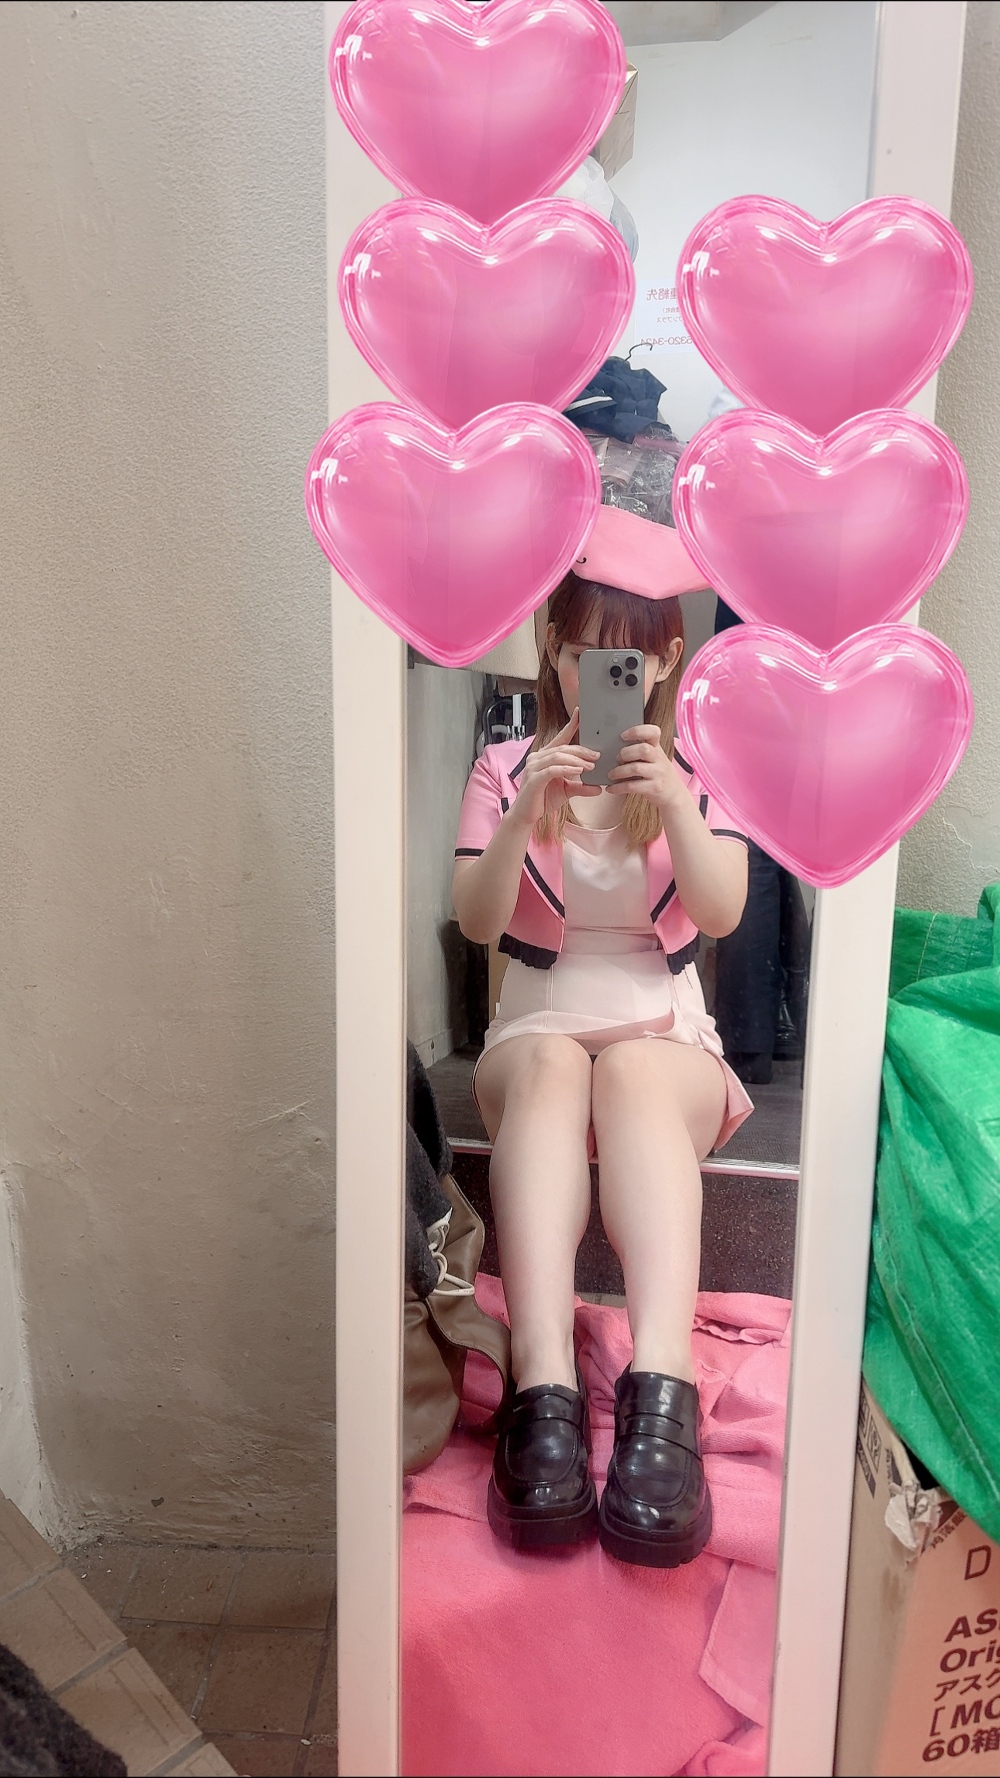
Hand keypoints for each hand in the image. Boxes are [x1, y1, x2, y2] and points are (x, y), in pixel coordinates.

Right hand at [508, 711, 599, 830]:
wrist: (526, 816)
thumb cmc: (542, 799)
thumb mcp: (567, 791)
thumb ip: (581, 787)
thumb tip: (599, 788)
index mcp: (544, 756)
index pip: (560, 738)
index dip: (570, 725)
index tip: (580, 713)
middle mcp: (537, 758)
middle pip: (562, 747)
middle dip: (581, 750)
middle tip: (597, 756)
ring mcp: (533, 767)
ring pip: (558, 756)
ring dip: (577, 759)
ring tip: (591, 766)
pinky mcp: (534, 779)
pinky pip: (552, 769)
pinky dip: (567, 769)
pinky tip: (578, 771)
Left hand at [607, 725, 681, 807]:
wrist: (675, 795)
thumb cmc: (658, 774)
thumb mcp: (654, 758)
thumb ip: (639, 751)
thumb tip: (613, 748)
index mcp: (657, 748)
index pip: (653, 732)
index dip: (637, 731)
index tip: (623, 735)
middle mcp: (659, 759)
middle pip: (643, 749)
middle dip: (625, 753)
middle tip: (617, 759)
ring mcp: (658, 774)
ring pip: (636, 768)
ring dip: (619, 771)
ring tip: (611, 774)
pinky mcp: (654, 788)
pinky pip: (632, 786)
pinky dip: (618, 787)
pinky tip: (612, 788)